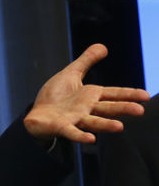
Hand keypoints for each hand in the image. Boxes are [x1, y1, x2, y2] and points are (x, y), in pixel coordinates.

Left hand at [23, 43, 149, 143]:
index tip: (146, 95)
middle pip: (107, 108)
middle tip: (140, 110)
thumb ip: (86, 61)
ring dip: (105, 125)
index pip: (113, 94)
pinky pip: (72, 132)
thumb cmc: (57, 96)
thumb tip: (103, 46)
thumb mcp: (71, 74)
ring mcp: (75, 119)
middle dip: (122, 108)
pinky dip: (80, 136)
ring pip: (93, 122)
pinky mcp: (61, 126)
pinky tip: (90, 139)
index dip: (129, 94)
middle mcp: (86, 109)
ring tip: (120, 127)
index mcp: (90, 96)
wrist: (39, 114)